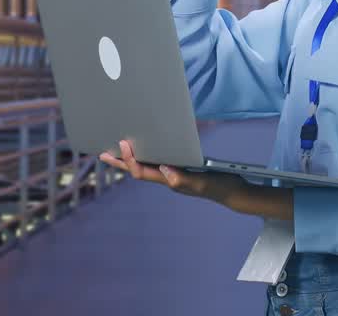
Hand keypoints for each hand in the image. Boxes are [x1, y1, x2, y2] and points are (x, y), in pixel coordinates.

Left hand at [98, 140, 245, 204]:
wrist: (234, 193)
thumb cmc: (220, 187)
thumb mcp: (204, 183)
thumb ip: (184, 179)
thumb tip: (164, 170)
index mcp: (169, 181)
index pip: (142, 172)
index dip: (130, 159)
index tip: (124, 143)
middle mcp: (168, 178)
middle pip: (138, 170)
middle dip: (120, 162)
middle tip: (103, 152)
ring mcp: (174, 174)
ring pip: (147, 166)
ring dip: (131, 159)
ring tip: (118, 150)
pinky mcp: (182, 169)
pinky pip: (159, 162)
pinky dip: (149, 155)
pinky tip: (149, 148)